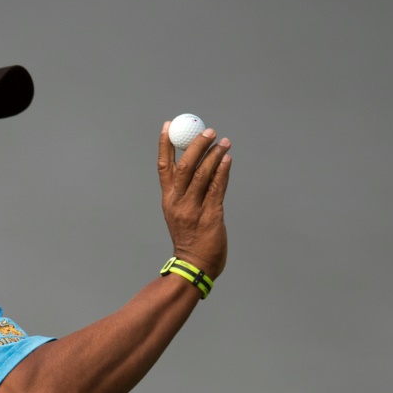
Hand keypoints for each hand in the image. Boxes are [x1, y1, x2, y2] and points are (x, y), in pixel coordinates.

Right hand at [157, 121, 231, 279]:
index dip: (165, 144)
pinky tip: (228, 159)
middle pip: (185, 166)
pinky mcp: (210, 216)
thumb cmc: (190, 240)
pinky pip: (217, 188)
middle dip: (196, 145)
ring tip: (224, 142)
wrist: (194, 267)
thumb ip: (185, 193)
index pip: (164, 166)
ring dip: (214, 155)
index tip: (169, 125)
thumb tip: (197, 166)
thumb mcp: (179, 214)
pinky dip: (222, 171)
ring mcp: (193, 209)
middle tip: (209, 131)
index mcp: (168, 200)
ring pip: (203, 175)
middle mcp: (178, 202)